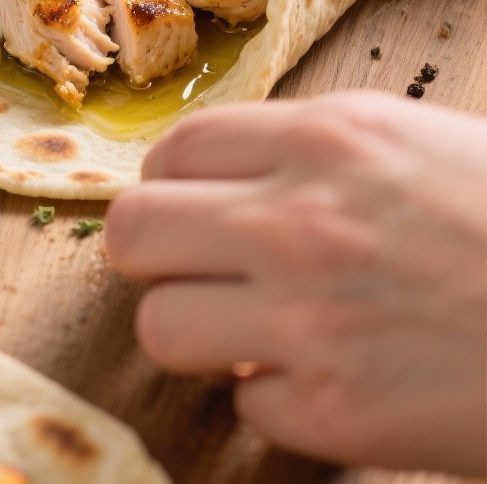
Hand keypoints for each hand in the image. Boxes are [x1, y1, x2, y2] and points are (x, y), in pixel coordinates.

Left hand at [106, 92, 486, 473]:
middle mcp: (298, 220)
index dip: (169, 182)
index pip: (174, 149)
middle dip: (157, 254)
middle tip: (197, 268)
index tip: (187, 205)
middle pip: (134, 231)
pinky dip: (271, 397)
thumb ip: (320, 152)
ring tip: (250, 329)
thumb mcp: (419, 142)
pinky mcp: (335, 413)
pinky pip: (243, 404)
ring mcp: (309, 320)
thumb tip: (241, 177)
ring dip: (199, 332)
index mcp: (326, 139)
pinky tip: (326, 378)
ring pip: (161, 326)